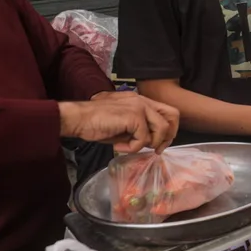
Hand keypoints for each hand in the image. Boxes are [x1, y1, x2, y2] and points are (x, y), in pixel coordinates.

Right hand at [58, 93, 179, 152]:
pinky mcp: (133, 116)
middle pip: (172, 117)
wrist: (78, 119)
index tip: (159, 145)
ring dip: (148, 144)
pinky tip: (118, 146)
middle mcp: (143, 100)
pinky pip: (144, 139)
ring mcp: (139, 106)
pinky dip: (132, 148)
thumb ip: (139, 129)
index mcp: (141, 101)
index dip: (169, 130)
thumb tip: (152, 142)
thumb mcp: (124, 126)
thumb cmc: (96, 123)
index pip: (168, 112)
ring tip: (130, 146)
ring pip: (162, 129)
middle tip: (155, 150)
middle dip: (167, 137)